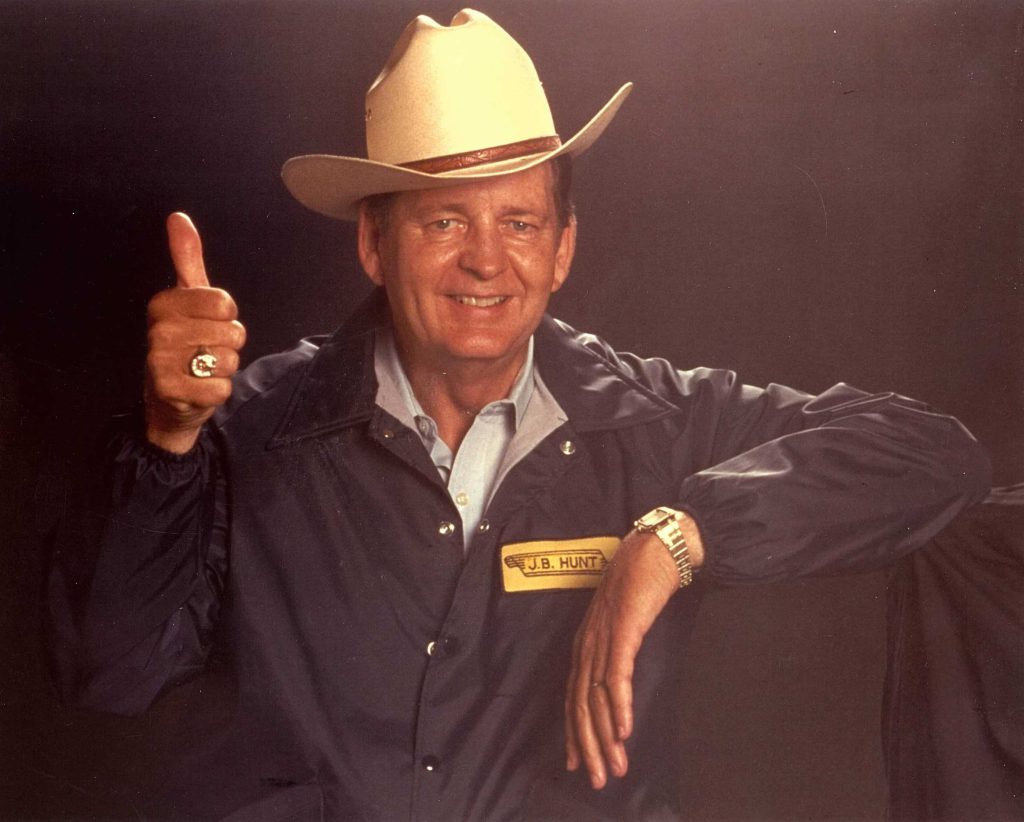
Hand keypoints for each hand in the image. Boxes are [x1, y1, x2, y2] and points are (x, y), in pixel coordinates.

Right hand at [144, 213, 245, 452]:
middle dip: (229, 345)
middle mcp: (158, 330)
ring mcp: (161, 362)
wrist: (170, 400)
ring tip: (202, 370)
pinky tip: (200, 390)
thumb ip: (187, 260)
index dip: (227, 316)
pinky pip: (221, 388)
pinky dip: (219, 391)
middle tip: (206, 351)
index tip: (208, 323)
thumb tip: (179, 216)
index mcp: (163, 304)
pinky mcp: (171, 392)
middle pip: (232, 332)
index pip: (224, 302)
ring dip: (225, 369)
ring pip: (228, 360)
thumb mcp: (188, 300)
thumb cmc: (186, 344)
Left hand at [565, 516, 703, 788]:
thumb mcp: (624, 624)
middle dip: (589, 746)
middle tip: (597, 779)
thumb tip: (619, 683)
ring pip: (598, 696)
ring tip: (615, 767)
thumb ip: (618, 651)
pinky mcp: (623, 628)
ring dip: (606, 736)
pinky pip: (618, 674)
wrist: (655, 548)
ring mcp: (603, 635)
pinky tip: (625, 730)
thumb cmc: (640, 583)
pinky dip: (620, 705)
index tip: (578, 763)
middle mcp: (588, 643)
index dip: (575, 732)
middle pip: (581, 704)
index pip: (574, 696)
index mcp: (587, 644)